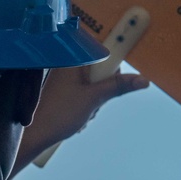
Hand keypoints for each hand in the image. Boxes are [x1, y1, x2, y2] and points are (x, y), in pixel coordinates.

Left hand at [11, 65, 147, 178]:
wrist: (37, 134)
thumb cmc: (60, 113)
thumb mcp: (94, 99)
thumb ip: (118, 86)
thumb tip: (143, 79)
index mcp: (72, 58)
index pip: (101, 45)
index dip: (113, 55)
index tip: (123, 59)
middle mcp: (68, 63)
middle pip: (100, 66)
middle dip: (104, 84)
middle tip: (97, 99)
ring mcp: (66, 76)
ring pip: (94, 81)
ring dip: (96, 97)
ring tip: (86, 110)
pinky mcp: (65, 88)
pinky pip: (85, 90)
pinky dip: (88, 102)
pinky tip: (80, 115)